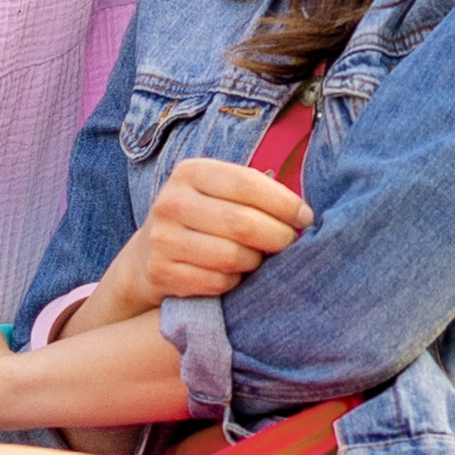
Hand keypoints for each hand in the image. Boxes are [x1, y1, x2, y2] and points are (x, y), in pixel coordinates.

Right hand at [110, 151, 313, 317]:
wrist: (148, 254)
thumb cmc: (202, 218)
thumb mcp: (219, 191)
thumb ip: (255, 192)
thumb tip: (303, 214)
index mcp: (190, 172)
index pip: (247, 183)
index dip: (284, 203)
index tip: (306, 217)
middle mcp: (171, 202)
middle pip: (241, 223)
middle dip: (277, 236)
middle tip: (289, 243)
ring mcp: (162, 239)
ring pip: (231, 256)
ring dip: (255, 262)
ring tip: (258, 258)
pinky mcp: (161, 273)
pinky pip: (217, 282)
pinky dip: (235, 281)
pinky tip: (235, 274)